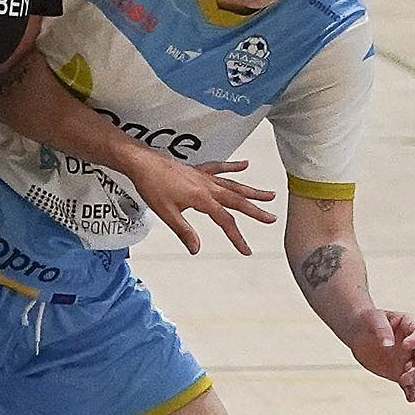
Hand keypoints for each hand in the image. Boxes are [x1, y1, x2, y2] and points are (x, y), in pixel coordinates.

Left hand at [124, 156, 276, 255]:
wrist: (143, 164)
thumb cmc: (152, 186)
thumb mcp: (167, 213)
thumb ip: (184, 231)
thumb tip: (196, 249)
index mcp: (202, 199)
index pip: (225, 221)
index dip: (237, 237)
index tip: (246, 250)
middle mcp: (208, 186)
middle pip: (237, 200)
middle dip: (256, 211)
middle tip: (272, 218)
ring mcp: (204, 177)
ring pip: (233, 185)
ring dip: (252, 191)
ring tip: (269, 195)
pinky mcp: (198, 170)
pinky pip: (220, 168)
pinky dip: (233, 167)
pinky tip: (245, 165)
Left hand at [348, 308, 414, 402]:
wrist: (359, 332)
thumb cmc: (370, 320)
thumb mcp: (374, 318)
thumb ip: (382, 330)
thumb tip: (388, 345)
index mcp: (411, 326)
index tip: (407, 345)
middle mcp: (414, 344)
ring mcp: (407, 359)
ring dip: (414, 376)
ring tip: (404, 380)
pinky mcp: (399, 372)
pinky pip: (408, 383)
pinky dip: (410, 391)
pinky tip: (410, 398)